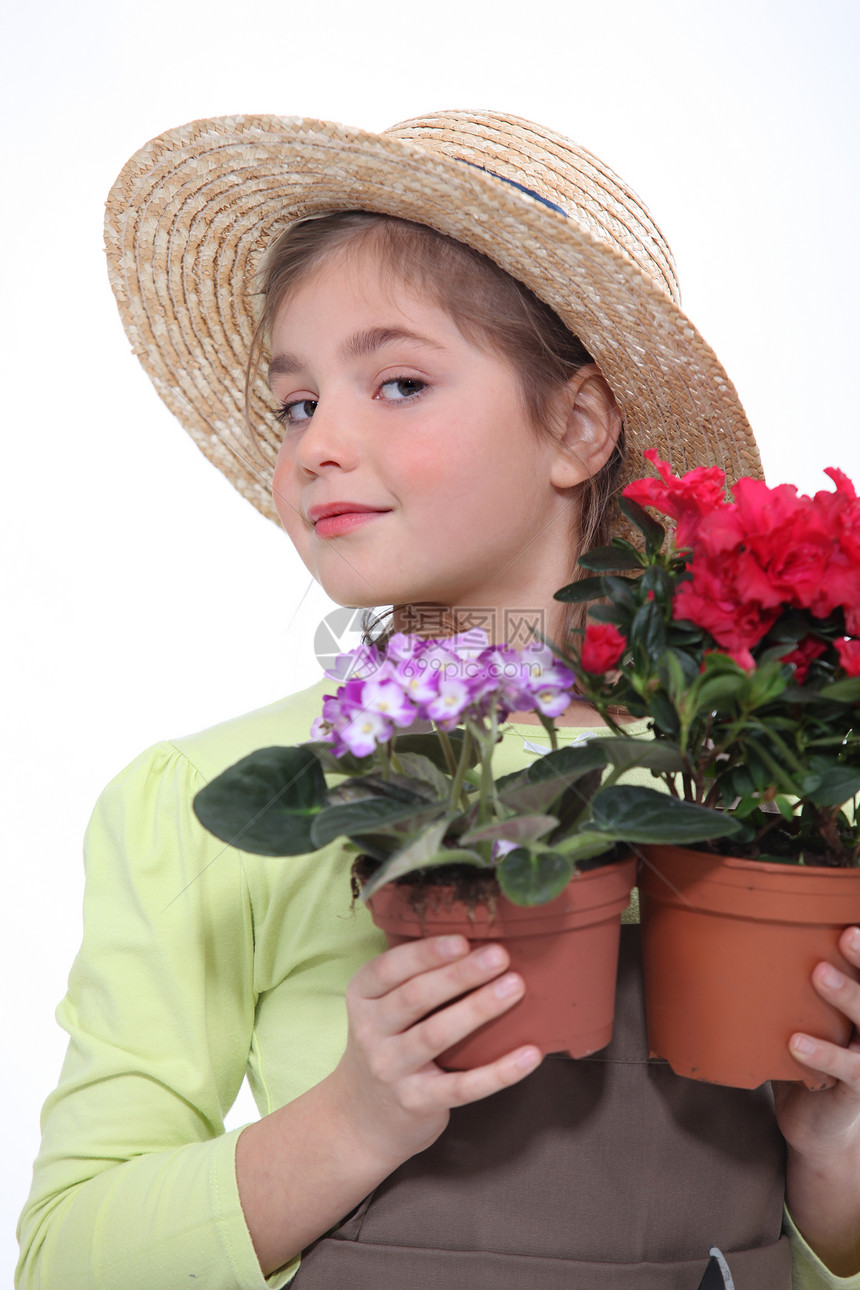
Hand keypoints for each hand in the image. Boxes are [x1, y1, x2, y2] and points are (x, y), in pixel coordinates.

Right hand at [327, 935, 542, 1171]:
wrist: (363, 1118)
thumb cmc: (388, 1045)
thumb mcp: (382, 1008)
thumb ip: (414, 979)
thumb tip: (479, 943)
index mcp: (363, 997)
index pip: (389, 968)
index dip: (426, 953)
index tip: (463, 940)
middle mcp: (370, 1031)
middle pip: (415, 996)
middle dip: (459, 974)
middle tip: (499, 956)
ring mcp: (391, 1069)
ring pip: (436, 1034)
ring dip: (478, 1008)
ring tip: (514, 987)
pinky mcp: (417, 1102)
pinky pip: (462, 1086)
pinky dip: (499, 1071)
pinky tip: (530, 1054)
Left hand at [773, 926, 859, 1154]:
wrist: (817, 1126)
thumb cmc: (805, 1060)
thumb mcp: (800, 1020)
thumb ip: (785, 990)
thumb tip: (739, 941)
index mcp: (857, 1008)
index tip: (851, 922)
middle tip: (845, 934)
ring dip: (847, 996)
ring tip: (819, 974)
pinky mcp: (857, 1090)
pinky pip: (847, 1071)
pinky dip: (823, 1054)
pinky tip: (796, 1043)